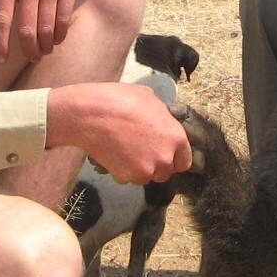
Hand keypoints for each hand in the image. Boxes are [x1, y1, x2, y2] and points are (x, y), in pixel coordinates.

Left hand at [0, 0, 101, 64]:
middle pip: (26, 29)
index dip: (0, 41)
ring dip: (45, 45)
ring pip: (46, 27)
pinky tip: (59, 39)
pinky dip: (61, 33)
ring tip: (45, 51)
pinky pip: (63, 18)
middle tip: (32, 57)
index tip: (0, 58)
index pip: (2, 18)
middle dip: (28, 49)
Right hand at [46, 82, 193, 185]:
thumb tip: (161, 116)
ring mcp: (145, 170)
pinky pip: (127, 178)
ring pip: (146, 176)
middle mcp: (164, 158)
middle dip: (155, 164)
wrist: (91, 114)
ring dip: (139, 168)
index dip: (174, 157)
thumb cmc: (120, 100)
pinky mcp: (125, 177)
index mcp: (176, 137)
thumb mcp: (149, 98)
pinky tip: (114, 154)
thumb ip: (162, 114)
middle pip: (165, 172)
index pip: (184, 161)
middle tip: (141, 150)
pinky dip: (122, 170)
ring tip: (125, 150)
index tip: (164, 153)